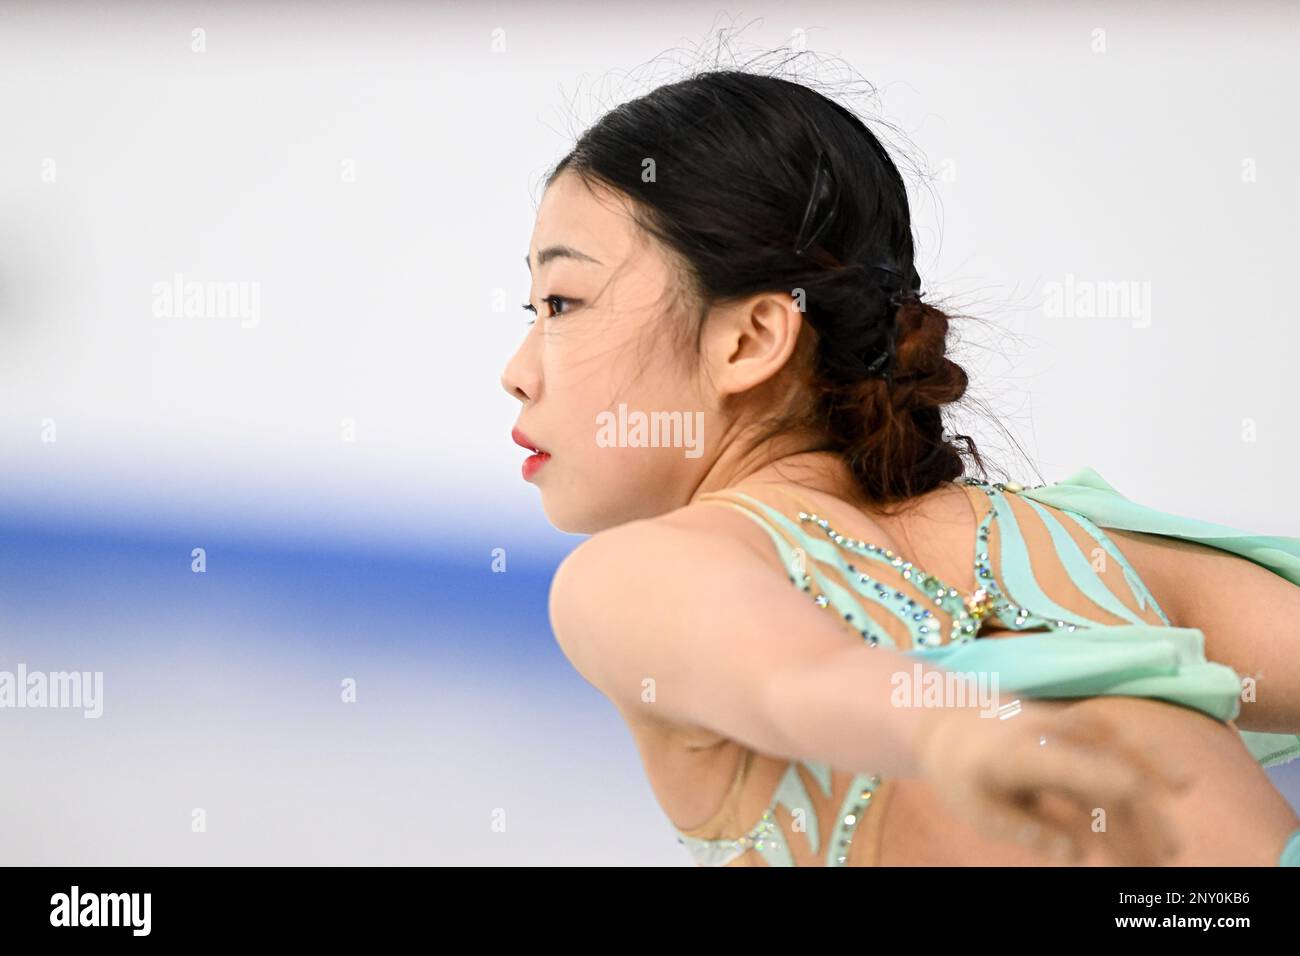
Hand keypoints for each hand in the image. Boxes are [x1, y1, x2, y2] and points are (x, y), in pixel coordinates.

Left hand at [910, 699, 1193, 864]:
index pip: (1077, 766)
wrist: (949, 721)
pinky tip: (1145, 830)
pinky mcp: (1080, 740)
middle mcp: (1056, 736)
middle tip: (1169, 854)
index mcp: (1025, 752)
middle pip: (1113, 770)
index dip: (1111, 782)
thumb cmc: (960, 771)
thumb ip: (1025, 829)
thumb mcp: (977, 808)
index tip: (1141, 806)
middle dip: (1145, 813)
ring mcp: (1072, 735)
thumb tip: (1076, 854)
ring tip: (1166, 856)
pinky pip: (1115, 768)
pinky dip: (1134, 798)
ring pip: (1122, 771)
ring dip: (1145, 813)